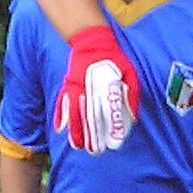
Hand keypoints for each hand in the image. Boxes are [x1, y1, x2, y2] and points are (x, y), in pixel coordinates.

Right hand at [54, 25, 137, 152]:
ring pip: (74, 113)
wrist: (93, 40)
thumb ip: (132, 94)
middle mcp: (88, 90)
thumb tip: (134, 116)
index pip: (107, 113)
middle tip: (94, 151)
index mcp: (105, 87)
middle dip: (91, 136)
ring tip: (77, 145)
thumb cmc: (115, 59)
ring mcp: (75, 88)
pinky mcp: (67, 85)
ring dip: (75, 130)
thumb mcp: (131, 73)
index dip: (109, 129)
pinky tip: (59, 128)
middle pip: (89, 117)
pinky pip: (62, 103)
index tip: (113, 142)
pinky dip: (60, 115)